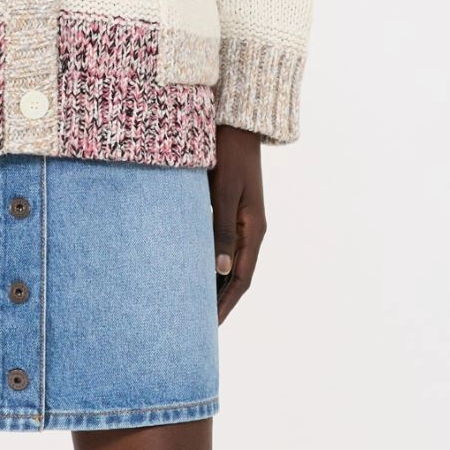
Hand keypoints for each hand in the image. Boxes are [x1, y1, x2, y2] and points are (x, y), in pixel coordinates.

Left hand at [209, 123, 266, 323]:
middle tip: (198, 323)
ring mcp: (244, 219)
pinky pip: (223, 243)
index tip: (210, 325)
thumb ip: (222, 229)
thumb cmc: (229, 155)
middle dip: (221, 300)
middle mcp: (252, 229)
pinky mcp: (232, 208)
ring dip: (215, 282)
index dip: (226, 304)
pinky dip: (211, 260)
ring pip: (230, 260)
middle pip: (237, 274)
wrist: (237, 124)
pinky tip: (195, 266)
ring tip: (194, 302)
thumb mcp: (224, 192)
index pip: (241, 278)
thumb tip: (219, 271)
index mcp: (255, 230)